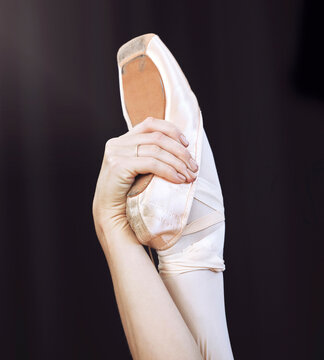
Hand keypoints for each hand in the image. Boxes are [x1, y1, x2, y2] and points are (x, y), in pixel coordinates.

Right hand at [92, 117, 198, 237]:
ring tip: (189, 175)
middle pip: (157, 137)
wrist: (110, 214)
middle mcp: (117, 143)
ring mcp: (116, 153)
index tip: (187, 144)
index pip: (150, 124)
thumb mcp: (139, 169)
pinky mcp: (119, 166)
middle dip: (180, 151)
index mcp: (122, 140)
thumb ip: (151, 155)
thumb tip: (182, 149)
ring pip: (156, 150)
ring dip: (178, 163)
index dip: (171, 130)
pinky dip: (169, 171)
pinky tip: (178, 180)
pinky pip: (152, 164)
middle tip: (194, 166)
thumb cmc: (128, 194)